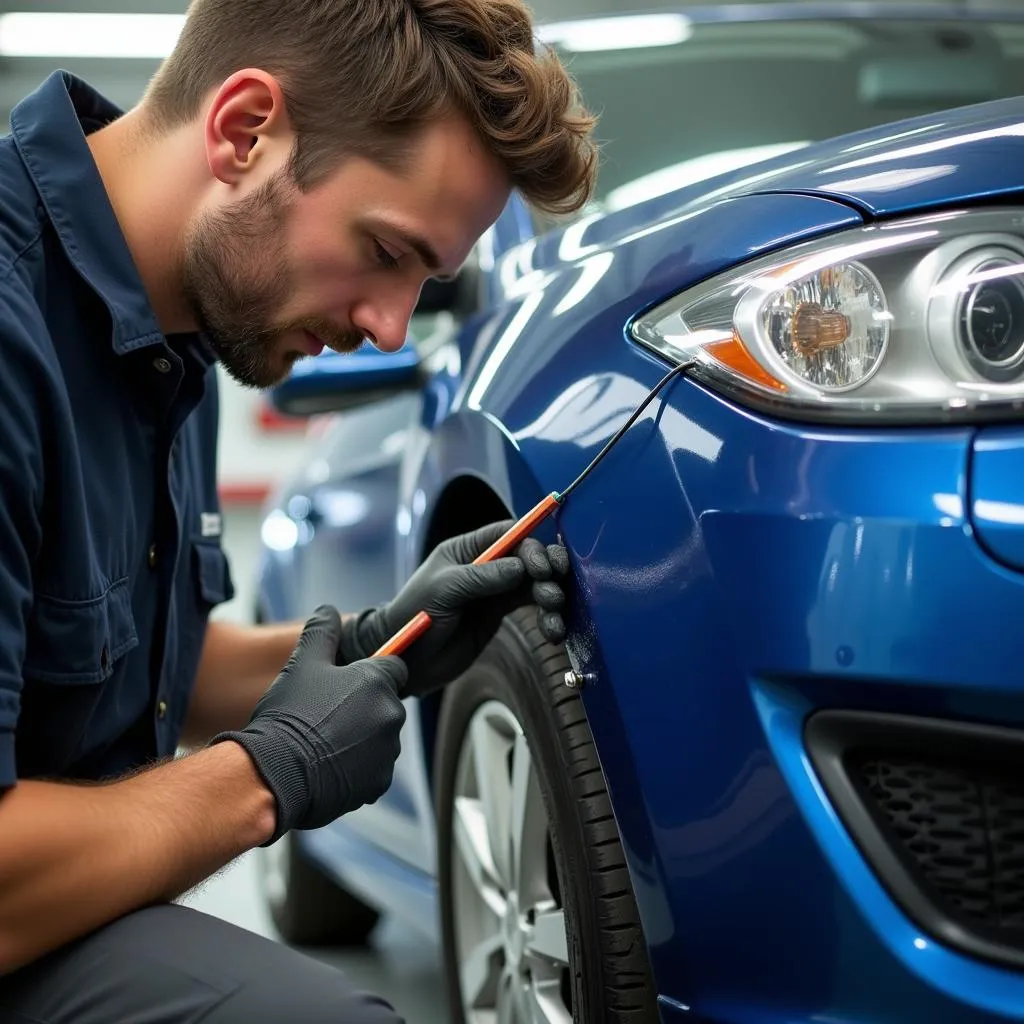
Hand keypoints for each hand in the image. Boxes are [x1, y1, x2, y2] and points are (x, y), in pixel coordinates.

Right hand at [211, 605, 407, 845]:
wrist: (275, 775)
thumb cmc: (289, 715)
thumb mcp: (302, 664)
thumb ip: (321, 632)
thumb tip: (328, 610)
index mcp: (377, 681)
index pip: (394, 666)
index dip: (371, 672)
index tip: (350, 681)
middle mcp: (391, 714)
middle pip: (385, 703)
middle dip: (363, 706)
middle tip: (326, 715)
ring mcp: (388, 750)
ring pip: (379, 737)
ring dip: (360, 737)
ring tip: (322, 742)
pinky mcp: (380, 782)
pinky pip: (372, 768)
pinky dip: (356, 767)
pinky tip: (327, 766)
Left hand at [338, 521, 570, 698]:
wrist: (406, 659)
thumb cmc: (414, 615)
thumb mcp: (445, 590)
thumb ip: (482, 577)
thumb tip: (521, 567)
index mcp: (466, 550)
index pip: (507, 534)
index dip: (530, 546)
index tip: (542, 567)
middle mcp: (484, 566)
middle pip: (527, 558)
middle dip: (547, 572)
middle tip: (553, 594)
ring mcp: (493, 590)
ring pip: (533, 584)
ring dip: (551, 597)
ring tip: (554, 617)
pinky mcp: (498, 614)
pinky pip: (530, 608)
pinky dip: (546, 617)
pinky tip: (553, 630)